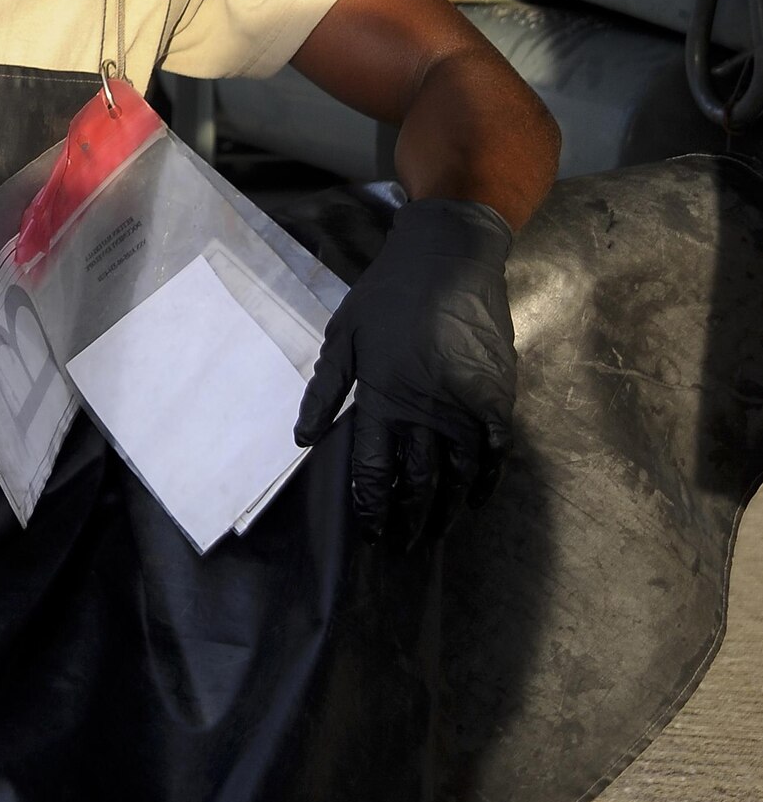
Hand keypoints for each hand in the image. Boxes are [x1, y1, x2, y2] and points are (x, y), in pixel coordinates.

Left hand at [293, 198, 515, 545]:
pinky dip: (487, 478)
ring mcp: (466, 402)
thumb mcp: (343, 334)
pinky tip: (476, 497)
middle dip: (408, 519)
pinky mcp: (497, 392)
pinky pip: (495, 449)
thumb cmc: (389, 293)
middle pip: (417, 481)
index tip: (371, 531)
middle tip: (402, 545)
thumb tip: (303, 440)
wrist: (450, 255)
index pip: (374, 469)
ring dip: (446, 508)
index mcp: (383, 396)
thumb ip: (324, 390)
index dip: (372, 506)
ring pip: (458, 473)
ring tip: (436, 533)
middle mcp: (426, 408)